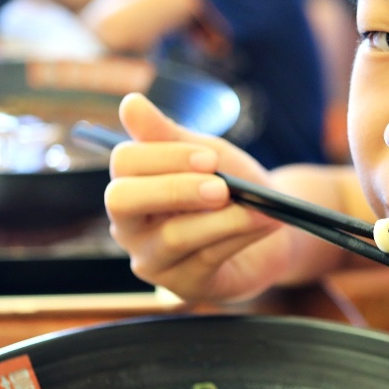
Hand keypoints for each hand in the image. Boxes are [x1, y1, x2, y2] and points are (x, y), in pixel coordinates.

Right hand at [105, 92, 293, 301]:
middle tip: (221, 186)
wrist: (266, 227)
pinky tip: (266, 222)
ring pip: (172, 236)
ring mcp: (151, 259)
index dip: (166, 155)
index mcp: (129, 184)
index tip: (210, 157)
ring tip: (258, 208)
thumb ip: (169, 134)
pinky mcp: (184, 285)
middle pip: (122, 200)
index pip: (124, 162)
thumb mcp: (204, 155)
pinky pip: (206, 258)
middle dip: (174, 189)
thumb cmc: (229, 185)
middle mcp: (128, 225)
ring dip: (221, 218)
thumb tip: (130, 103)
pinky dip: (240, 236)